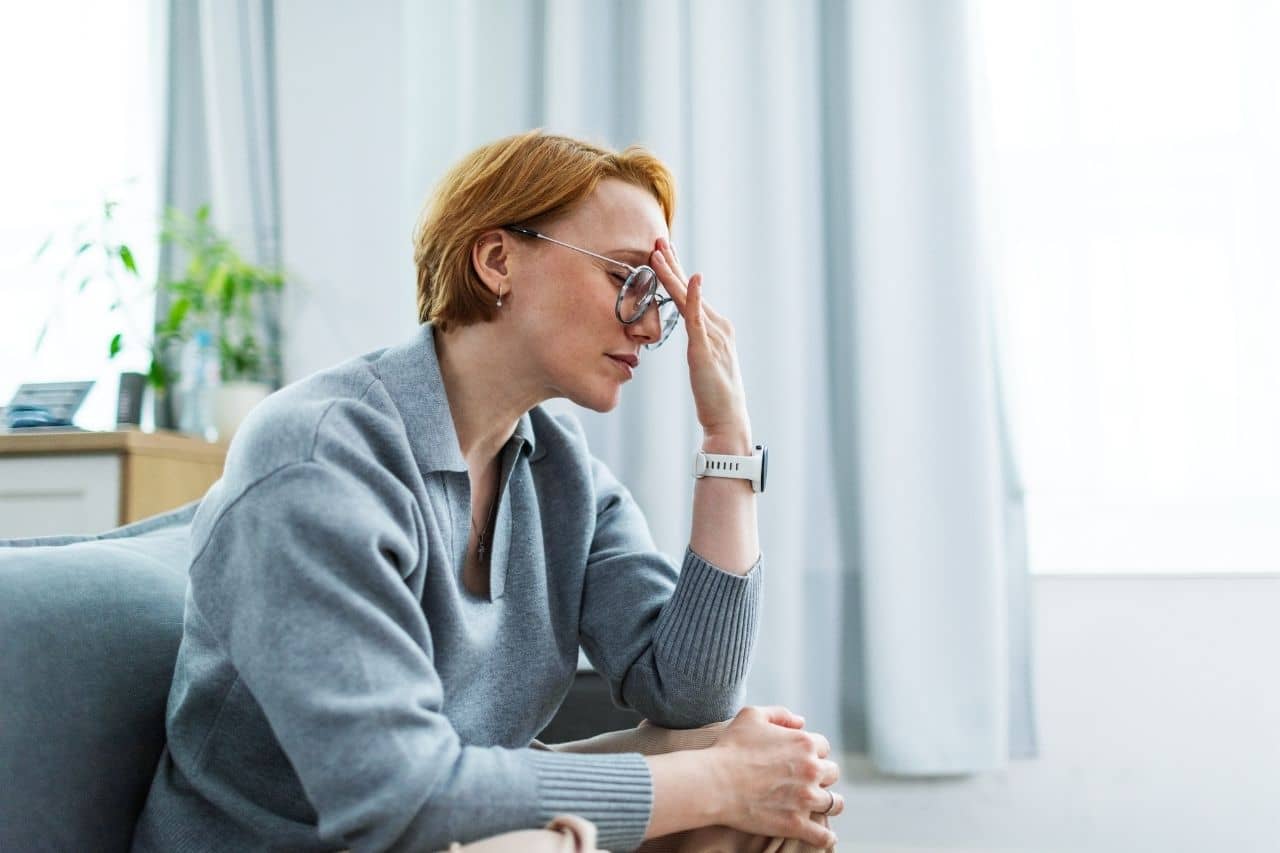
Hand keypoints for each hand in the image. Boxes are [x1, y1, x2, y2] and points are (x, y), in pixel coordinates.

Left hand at [650, 238, 749, 439]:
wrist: (728, 418)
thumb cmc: (714, 395)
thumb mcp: (704, 362)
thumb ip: (698, 342)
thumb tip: (688, 334)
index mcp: (716, 327)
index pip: (690, 294)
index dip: (675, 273)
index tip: (661, 253)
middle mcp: (717, 325)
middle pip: (689, 288)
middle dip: (673, 263)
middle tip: (658, 239)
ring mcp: (713, 335)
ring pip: (688, 298)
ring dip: (672, 274)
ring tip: (658, 252)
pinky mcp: (706, 348)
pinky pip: (698, 318)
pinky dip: (693, 298)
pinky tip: (691, 281)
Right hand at [708, 706, 843, 848]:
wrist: (714, 782)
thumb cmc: (730, 748)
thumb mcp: (752, 716)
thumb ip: (780, 714)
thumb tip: (801, 722)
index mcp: (804, 743)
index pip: (823, 747)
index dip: (811, 752)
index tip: (800, 760)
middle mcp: (811, 769)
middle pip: (832, 773)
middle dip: (821, 776)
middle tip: (806, 781)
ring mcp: (806, 799)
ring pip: (835, 803)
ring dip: (828, 803)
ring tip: (817, 806)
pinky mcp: (796, 824)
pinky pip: (824, 836)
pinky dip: (826, 837)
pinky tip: (824, 836)